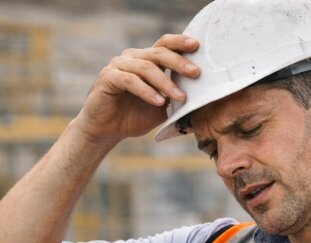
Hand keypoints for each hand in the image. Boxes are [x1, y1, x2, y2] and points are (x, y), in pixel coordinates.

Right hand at [75, 34, 199, 143]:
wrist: (107, 130)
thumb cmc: (134, 117)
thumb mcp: (161, 109)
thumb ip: (176, 101)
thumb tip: (202, 101)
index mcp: (146, 61)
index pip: (165, 45)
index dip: (180, 43)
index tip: (197, 46)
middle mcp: (132, 58)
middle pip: (159, 53)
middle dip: (179, 62)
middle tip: (195, 73)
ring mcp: (119, 65)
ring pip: (146, 68)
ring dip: (166, 83)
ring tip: (180, 97)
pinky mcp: (108, 77)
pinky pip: (130, 81)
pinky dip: (147, 91)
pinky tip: (159, 101)